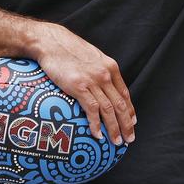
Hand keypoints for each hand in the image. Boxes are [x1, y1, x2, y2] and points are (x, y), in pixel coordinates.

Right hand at [34, 23, 135, 145]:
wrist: (51, 42)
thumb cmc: (68, 50)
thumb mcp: (91, 58)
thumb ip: (99, 71)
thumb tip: (102, 86)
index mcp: (110, 67)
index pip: (125, 93)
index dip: (130, 110)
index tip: (132, 123)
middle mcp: (105, 74)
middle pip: (121, 104)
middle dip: (127, 124)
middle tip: (129, 139)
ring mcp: (93, 81)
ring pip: (109, 109)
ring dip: (115, 128)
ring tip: (117, 141)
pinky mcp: (79, 86)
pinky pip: (92, 110)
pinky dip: (96, 124)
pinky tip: (98, 134)